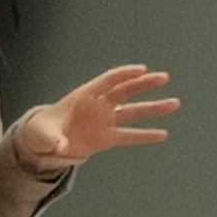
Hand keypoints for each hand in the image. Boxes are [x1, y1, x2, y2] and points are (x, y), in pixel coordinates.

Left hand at [18, 65, 177, 168]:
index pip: (108, 80)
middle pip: (125, 90)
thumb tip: (61, 146)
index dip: (124, 74)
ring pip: (133, 111)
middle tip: (164, 78)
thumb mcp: (42, 133)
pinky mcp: (107, 138)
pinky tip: (163, 134)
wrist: (45, 143)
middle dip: (144, 84)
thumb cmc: (42, 130)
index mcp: (84, 95)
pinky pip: (130, 135)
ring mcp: (105, 120)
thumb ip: (53, 138)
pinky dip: (145, 135)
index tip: (142, 69)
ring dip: (153, 107)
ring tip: (174, 103)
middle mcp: (99, 105)